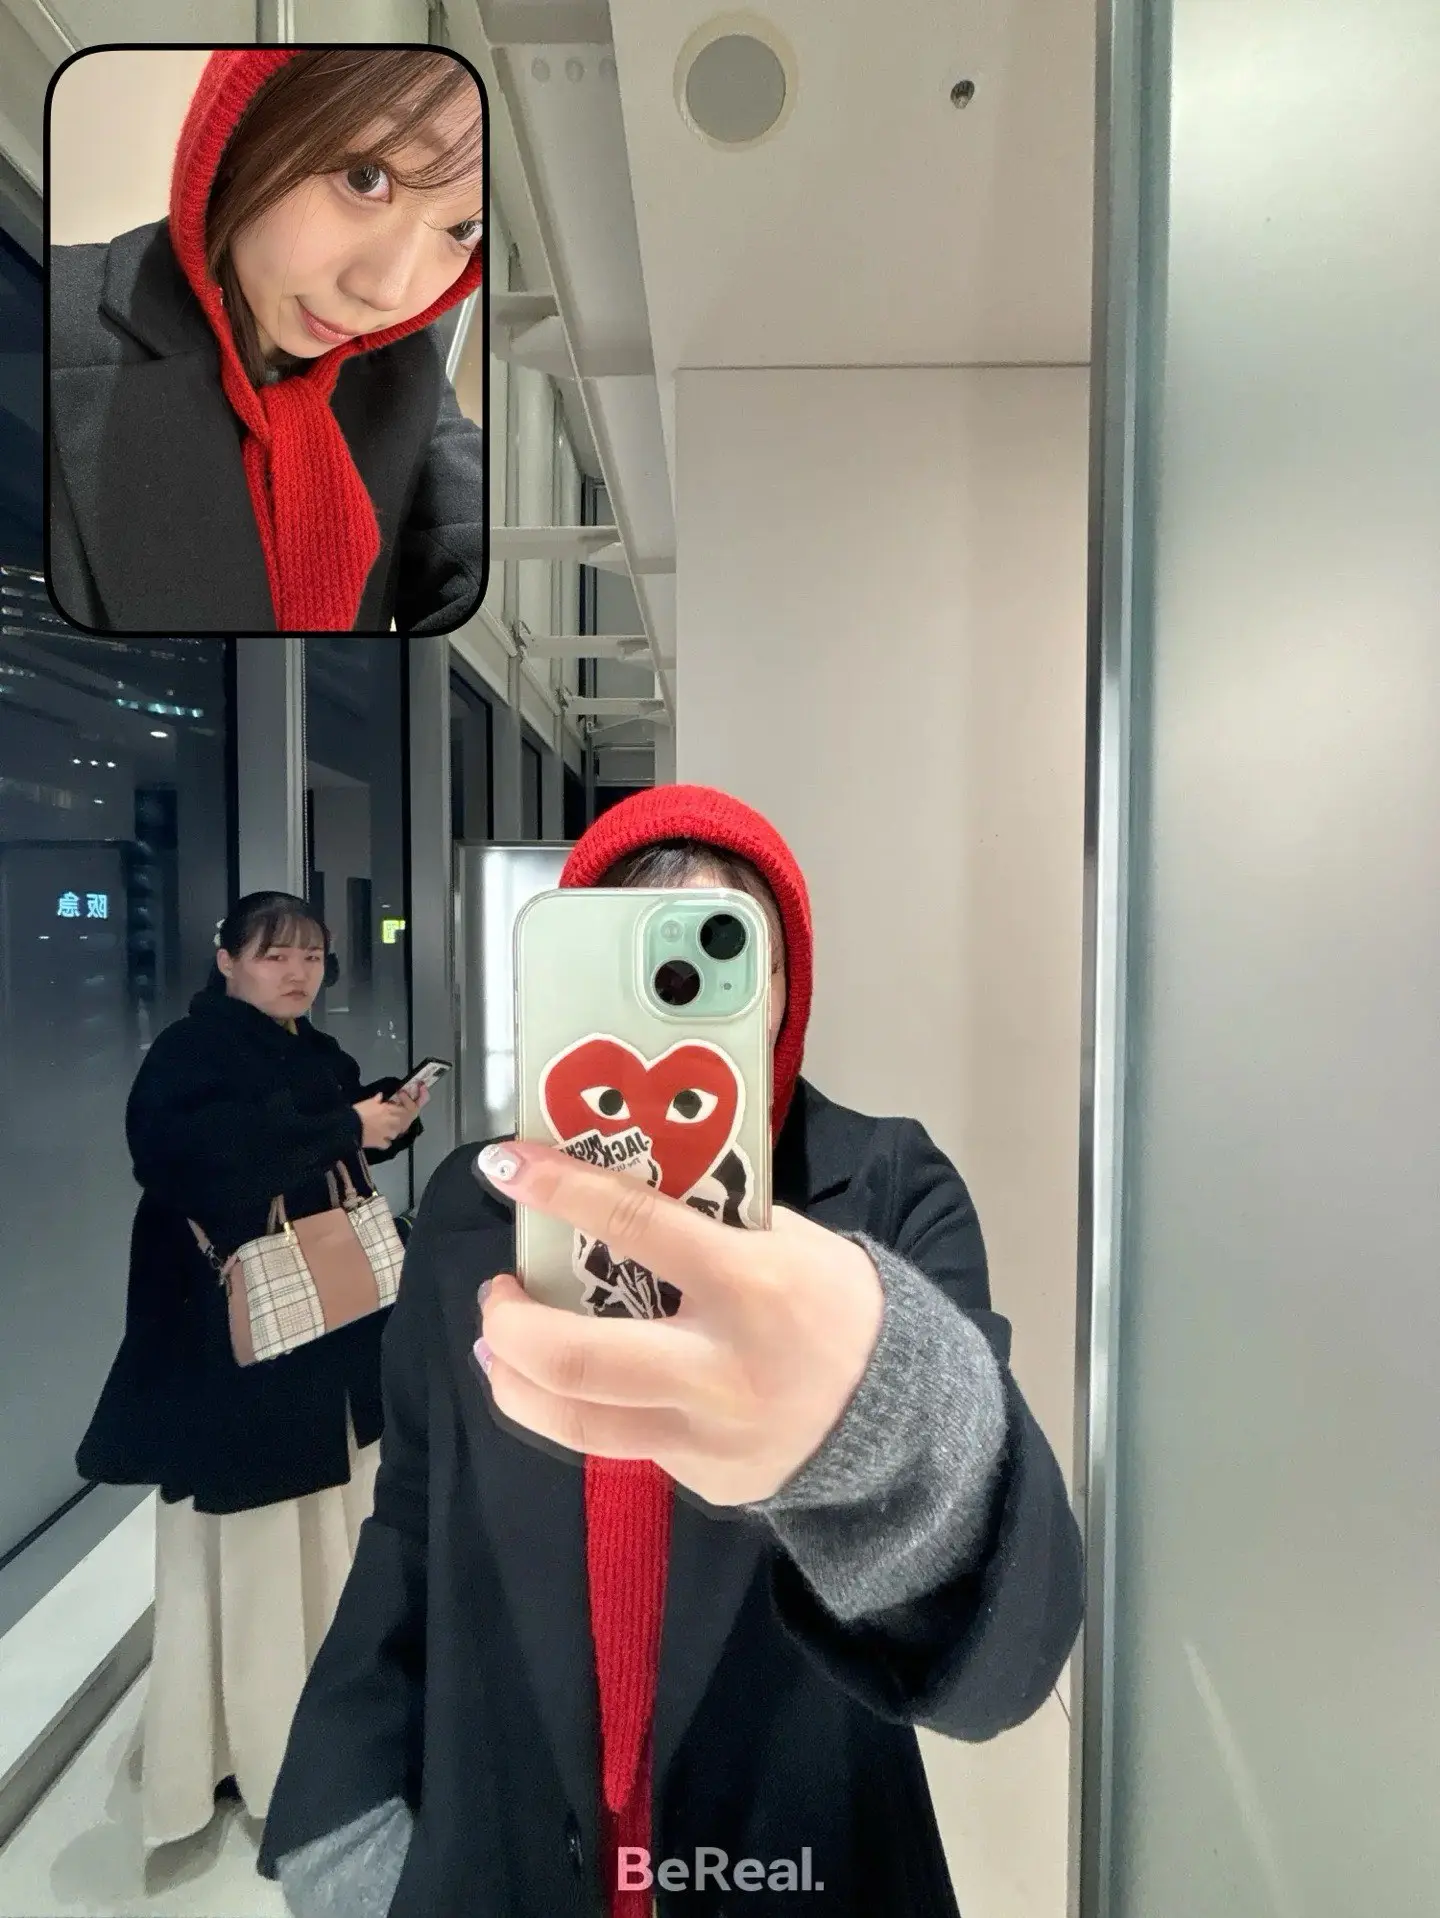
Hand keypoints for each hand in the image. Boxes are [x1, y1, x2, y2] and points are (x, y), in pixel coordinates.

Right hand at [353, 1093, 412, 1150]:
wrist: (349, 1126)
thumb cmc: (358, 1111)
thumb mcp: (367, 1102)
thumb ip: (376, 1099)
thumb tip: (381, 1095)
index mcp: (388, 1110)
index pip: (402, 1110)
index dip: (398, 1110)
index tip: (393, 1110)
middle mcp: (391, 1121)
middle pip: (401, 1123)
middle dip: (396, 1122)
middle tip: (389, 1121)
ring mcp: (387, 1133)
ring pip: (395, 1134)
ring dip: (391, 1132)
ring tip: (385, 1132)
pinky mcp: (381, 1143)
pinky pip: (387, 1144)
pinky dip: (384, 1143)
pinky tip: (380, 1141)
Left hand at [472, 1141, 884, 1506]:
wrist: (907, 1421)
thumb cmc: (844, 1308)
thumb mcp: (797, 1242)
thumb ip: (716, 1222)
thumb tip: (623, 1196)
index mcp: (747, 1285)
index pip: (633, 1227)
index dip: (558, 1191)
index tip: (504, 1168)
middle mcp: (717, 1369)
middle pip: (574, 1358)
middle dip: (509, 1323)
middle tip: (498, 1292)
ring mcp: (705, 1436)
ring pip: (575, 1422)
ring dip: (513, 1382)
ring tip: (497, 1350)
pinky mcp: (700, 1480)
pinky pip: (621, 1443)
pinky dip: (585, 1408)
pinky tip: (571, 1385)